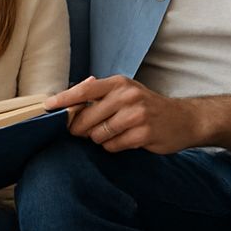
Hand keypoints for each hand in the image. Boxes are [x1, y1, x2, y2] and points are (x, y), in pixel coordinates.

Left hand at [49, 75, 209, 153]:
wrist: (183, 119)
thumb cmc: (148, 106)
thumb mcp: (126, 92)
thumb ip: (100, 92)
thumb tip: (70, 94)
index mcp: (120, 83)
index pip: (84, 90)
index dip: (63, 99)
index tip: (47, 107)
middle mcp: (128, 96)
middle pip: (87, 117)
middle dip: (80, 128)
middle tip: (84, 131)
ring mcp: (137, 115)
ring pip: (98, 134)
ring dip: (99, 139)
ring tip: (112, 134)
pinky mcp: (143, 134)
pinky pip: (112, 146)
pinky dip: (112, 146)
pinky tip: (124, 140)